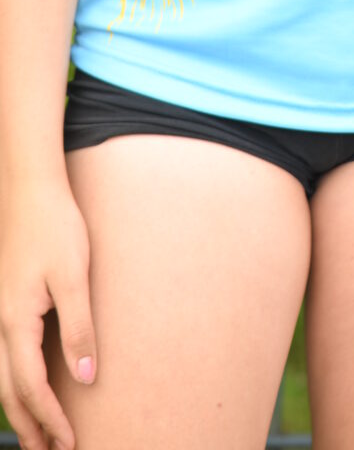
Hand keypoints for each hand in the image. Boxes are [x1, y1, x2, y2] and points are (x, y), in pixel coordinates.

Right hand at [0, 176, 96, 449]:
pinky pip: (6, 357)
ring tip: (40, 435)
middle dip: (30, 427)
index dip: (50, 419)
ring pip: (3, 377)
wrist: (29, 188)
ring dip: (22, 409)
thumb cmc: (55, 227)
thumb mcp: (73, 276)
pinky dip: (17, 383)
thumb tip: (86, 378)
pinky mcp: (5, 304)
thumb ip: (79, 328)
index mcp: (15, 322)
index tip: (70, 443)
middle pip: (10, 392)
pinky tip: (30, 387)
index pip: (31, 388)